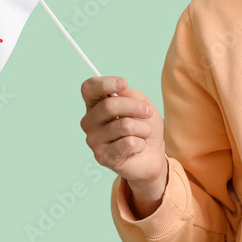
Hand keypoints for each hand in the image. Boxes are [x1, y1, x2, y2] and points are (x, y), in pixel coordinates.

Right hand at [80, 76, 166, 214]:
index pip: (89, 89)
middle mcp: (89, 122)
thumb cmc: (144, 127)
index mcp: (95, 105)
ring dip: (142, 128)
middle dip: (136, 107)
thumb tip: (120, 91)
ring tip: (142, 134)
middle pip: (109, 106)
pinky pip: (129, 143)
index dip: (104, 84)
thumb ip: (130, 95)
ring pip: (124, 125)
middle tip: (148, 112)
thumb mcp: (142, 104)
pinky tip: (137, 147)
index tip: (123, 84)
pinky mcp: (104, 157)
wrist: (152, 154)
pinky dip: (141, 143)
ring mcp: (94, 141)